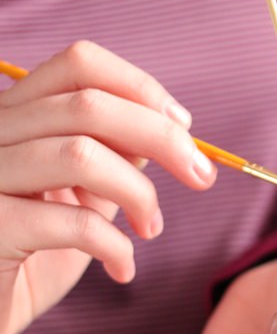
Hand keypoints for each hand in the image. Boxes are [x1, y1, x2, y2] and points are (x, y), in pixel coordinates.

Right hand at [0, 41, 215, 333]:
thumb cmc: (27, 261)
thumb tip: (169, 127)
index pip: (79, 64)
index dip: (140, 87)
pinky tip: (122, 268)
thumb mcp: (77, 197)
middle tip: (202, 176)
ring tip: (150, 228)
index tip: (183, 124)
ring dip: (139, 193)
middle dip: (163, 137)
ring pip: (80, 154)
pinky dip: (115, 245)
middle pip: (89, 104)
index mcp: (12, 116)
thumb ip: (110, 155)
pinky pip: (71, 222)